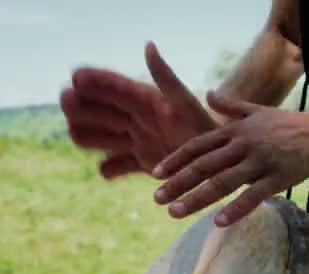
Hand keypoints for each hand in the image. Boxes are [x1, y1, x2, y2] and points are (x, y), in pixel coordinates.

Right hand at [60, 42, 221, 178]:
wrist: (215, 158)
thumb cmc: (202, 126)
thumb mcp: (183, 101)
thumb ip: (164, 77)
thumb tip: (149, 45)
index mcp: (145, 101)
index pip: (113, 86)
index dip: (94, 79)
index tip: (75, 77)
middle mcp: (136, 119)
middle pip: (98, 111)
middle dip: (81, 106)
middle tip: (70, 103)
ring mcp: (136, 141)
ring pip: (98, 137)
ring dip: (86, 135)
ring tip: (78, 135)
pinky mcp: (140, 163)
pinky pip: (115, 167)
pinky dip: (109, 169)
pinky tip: (107, 170)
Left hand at [151, 91, 308, 226]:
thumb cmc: (288, 123)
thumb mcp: (257, 110)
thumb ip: (230, 106)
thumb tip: (208, 93)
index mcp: (236, 130)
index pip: (199, 145)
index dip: (176, 160)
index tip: (156, 174)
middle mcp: (243, 144)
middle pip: (204, 165)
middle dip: (178, 182)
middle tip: (158, 199)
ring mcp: (260, 161)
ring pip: (223, 182)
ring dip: (197, 198)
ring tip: (176, 212)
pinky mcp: (278, 177)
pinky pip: (254, 195)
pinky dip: (236, 208)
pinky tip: (219, 222)